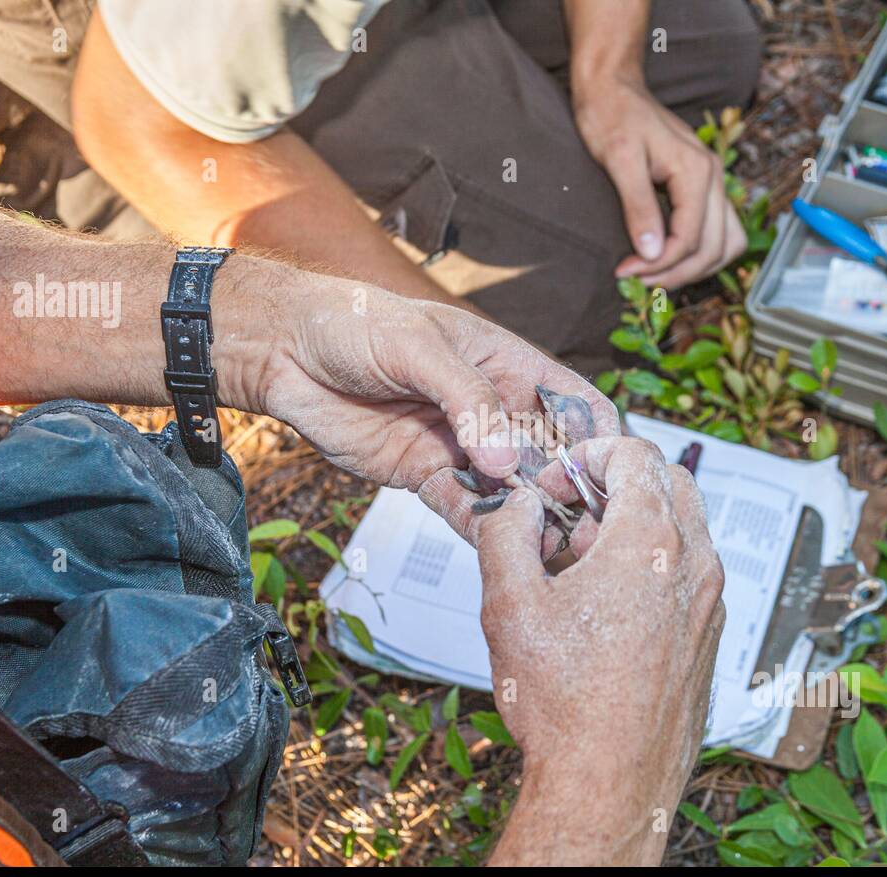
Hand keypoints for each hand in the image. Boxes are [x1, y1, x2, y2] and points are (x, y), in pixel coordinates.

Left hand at [251, 277, 618, 520]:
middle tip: (577, 521)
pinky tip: (495, 538)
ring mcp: (461, 446)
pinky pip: (463, 508)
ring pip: (511, 490)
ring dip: (528, 516)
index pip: (572, 404)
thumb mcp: (421, 347)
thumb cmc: (355, 324)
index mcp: (509, 365)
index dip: (594, 437)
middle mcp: (493, 410)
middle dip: (566, 489)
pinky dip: (481, 525)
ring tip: (543, 541)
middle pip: (549, 457)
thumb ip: (468, 399)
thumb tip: (504, 456)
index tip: (602, 470)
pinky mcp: (426, 477)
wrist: (284, 350)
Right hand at [475, 437, 725, 865]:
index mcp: (651, 543)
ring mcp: (709, 603)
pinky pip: (687, 573)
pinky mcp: (708, 636)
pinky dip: (650, 565)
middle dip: (615, 483)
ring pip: (682, 528)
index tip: (557, 482)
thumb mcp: (509, 605)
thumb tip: (516, 506)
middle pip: (669, 481)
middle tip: (569, 513)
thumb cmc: (566, 706)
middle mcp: (694, 566)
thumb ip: (506, 533)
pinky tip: (603, 607)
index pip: (636, 453)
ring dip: (631, 526)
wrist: (609, 784)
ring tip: (577, 567)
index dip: (588, 454)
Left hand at [573, 77, 745, 288]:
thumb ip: (638, 206)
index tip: (624, 272)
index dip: (660, 265)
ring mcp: (712, 181)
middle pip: (715, 248)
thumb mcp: (619, 159)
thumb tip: (651, 254)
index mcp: (696, 170)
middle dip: (678, 273)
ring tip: (656, 277)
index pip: (691, 238)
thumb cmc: (611, 116)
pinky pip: (717, 231)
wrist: (613, 88)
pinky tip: (668, 259)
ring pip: (726, 243)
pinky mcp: (703, 186)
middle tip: (638, 282)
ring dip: (695, 268)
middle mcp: (713, 176)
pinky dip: (700, 252)